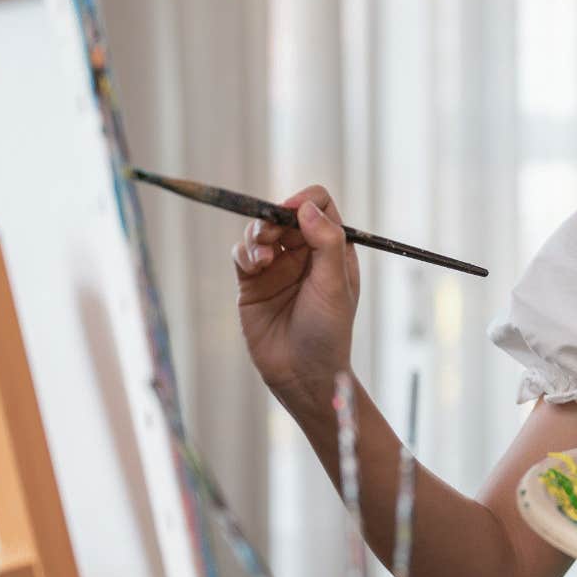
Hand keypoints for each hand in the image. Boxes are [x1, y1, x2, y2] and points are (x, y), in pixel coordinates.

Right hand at [233, 184, 360, 409]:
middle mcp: (304, 254)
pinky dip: (244, 252)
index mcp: (332, 249)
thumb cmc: (328, 332)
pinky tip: (254, 265)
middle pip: (284, 214)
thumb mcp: (335, 286)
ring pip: (260, 230)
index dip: (305, 201)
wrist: (301, 374)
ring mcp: (277, 267)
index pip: (320, 206)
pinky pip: (242, 253)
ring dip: (256, 234)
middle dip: (274, 217)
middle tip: (270, 235)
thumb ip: (326, 243)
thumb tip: (306, 207)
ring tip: (262, 257)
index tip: (293, 210)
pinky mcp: (252, 282)